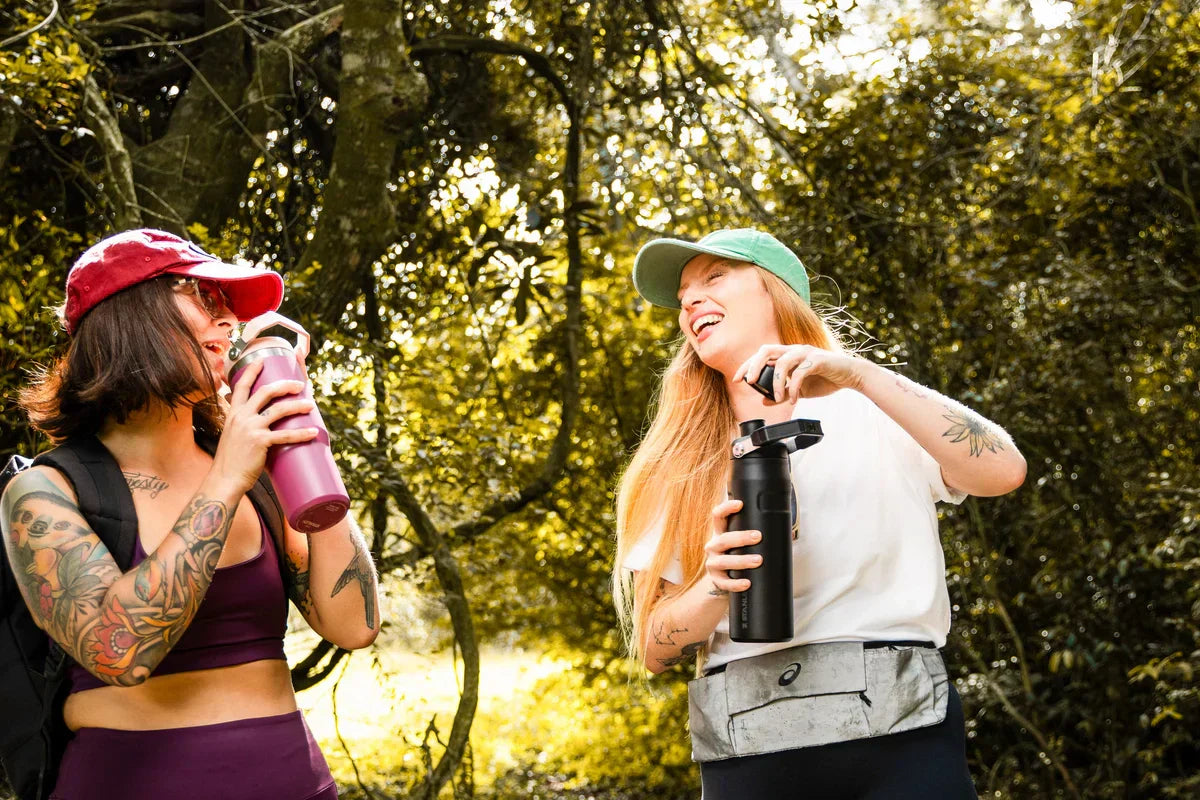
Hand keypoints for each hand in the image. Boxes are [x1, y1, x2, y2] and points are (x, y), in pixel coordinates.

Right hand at [211, 360, 318, 494]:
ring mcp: (250, 428)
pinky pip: (285, 435)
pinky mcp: (260, 442)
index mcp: (233, 414)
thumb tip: (257, 422)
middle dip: (284, 385)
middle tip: (300, 384)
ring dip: (298, 405)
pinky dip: (302, 433)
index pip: (240, 386)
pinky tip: (313, 432)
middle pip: (265, 392)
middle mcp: (241, 417)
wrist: (225, 479)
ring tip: (311, 404)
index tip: (261, 360)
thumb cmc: (230, 460)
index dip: (251, 371)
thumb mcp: (231, 436)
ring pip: (279, 410)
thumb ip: (242, 426)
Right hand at [704, 499, 761, 594]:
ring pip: (724, 561)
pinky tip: (747, 583)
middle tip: (758, 536)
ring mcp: (713, 563)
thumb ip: (760, 537)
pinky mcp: (716, 580)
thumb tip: (789, 534)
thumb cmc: (738, 555)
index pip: (718, 516)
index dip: (726, 508)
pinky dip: (736, 583)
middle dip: (741, 537)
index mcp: (720, 533)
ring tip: (758, 560)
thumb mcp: (742, 544)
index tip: (740, 504)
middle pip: (724, 539)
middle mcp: (713, 546)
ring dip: (742, 560)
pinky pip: (724, 583)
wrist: (723, 579)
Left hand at [734, 344, 866, 403]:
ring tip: (777, 398)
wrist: (850, 376)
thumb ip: (782, 393)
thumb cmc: (824, 379)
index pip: (761, 355)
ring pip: (782, 362)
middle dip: (754, 366)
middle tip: (750, 383)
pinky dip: (794, 387)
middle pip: (766, 350)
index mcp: (788, 354)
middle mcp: (794, 350)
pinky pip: (800, 372)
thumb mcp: (798, 390)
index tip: (737, 379)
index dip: (747, 365)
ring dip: (776, 383)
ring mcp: (806, 353)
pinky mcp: (818, 360)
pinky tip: (794, 399)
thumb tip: (763, 400)